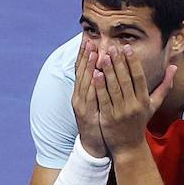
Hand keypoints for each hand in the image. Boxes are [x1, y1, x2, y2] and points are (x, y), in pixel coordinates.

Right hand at [71, 38, 107, 156]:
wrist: (93, 145)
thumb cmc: (98, 122)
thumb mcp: (97, 103)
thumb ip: (100, 87)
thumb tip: (104, 71)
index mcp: (82, 93)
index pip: (82, 70)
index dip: (84, 55)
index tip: (88, 40)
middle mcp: (79, 96)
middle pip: (81, 72)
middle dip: (85, 56)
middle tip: (89, 40)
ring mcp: (81, 105)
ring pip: (84, 81)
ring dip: (88, 66)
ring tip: (93, 52)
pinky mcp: (86, 113)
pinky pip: (90, 96)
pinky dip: (92, 85)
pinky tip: (95, 74)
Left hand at [92, 45, 176, 155]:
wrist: (129, 146)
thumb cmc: (140, 123)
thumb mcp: (154, 105)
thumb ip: (164, 86)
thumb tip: (174, 67)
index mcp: (144, 101)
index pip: (139, 78)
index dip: (133, 62)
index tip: (127, 48)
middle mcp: (134, 106)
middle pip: (126, 80)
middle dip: (119, 63)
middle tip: (112, 47)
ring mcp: (120, 112)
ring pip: (114, 88)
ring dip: (108, 71)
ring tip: (103, 56)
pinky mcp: (108, 118)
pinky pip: (103, 100)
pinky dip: (100, 87)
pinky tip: (95, 74)